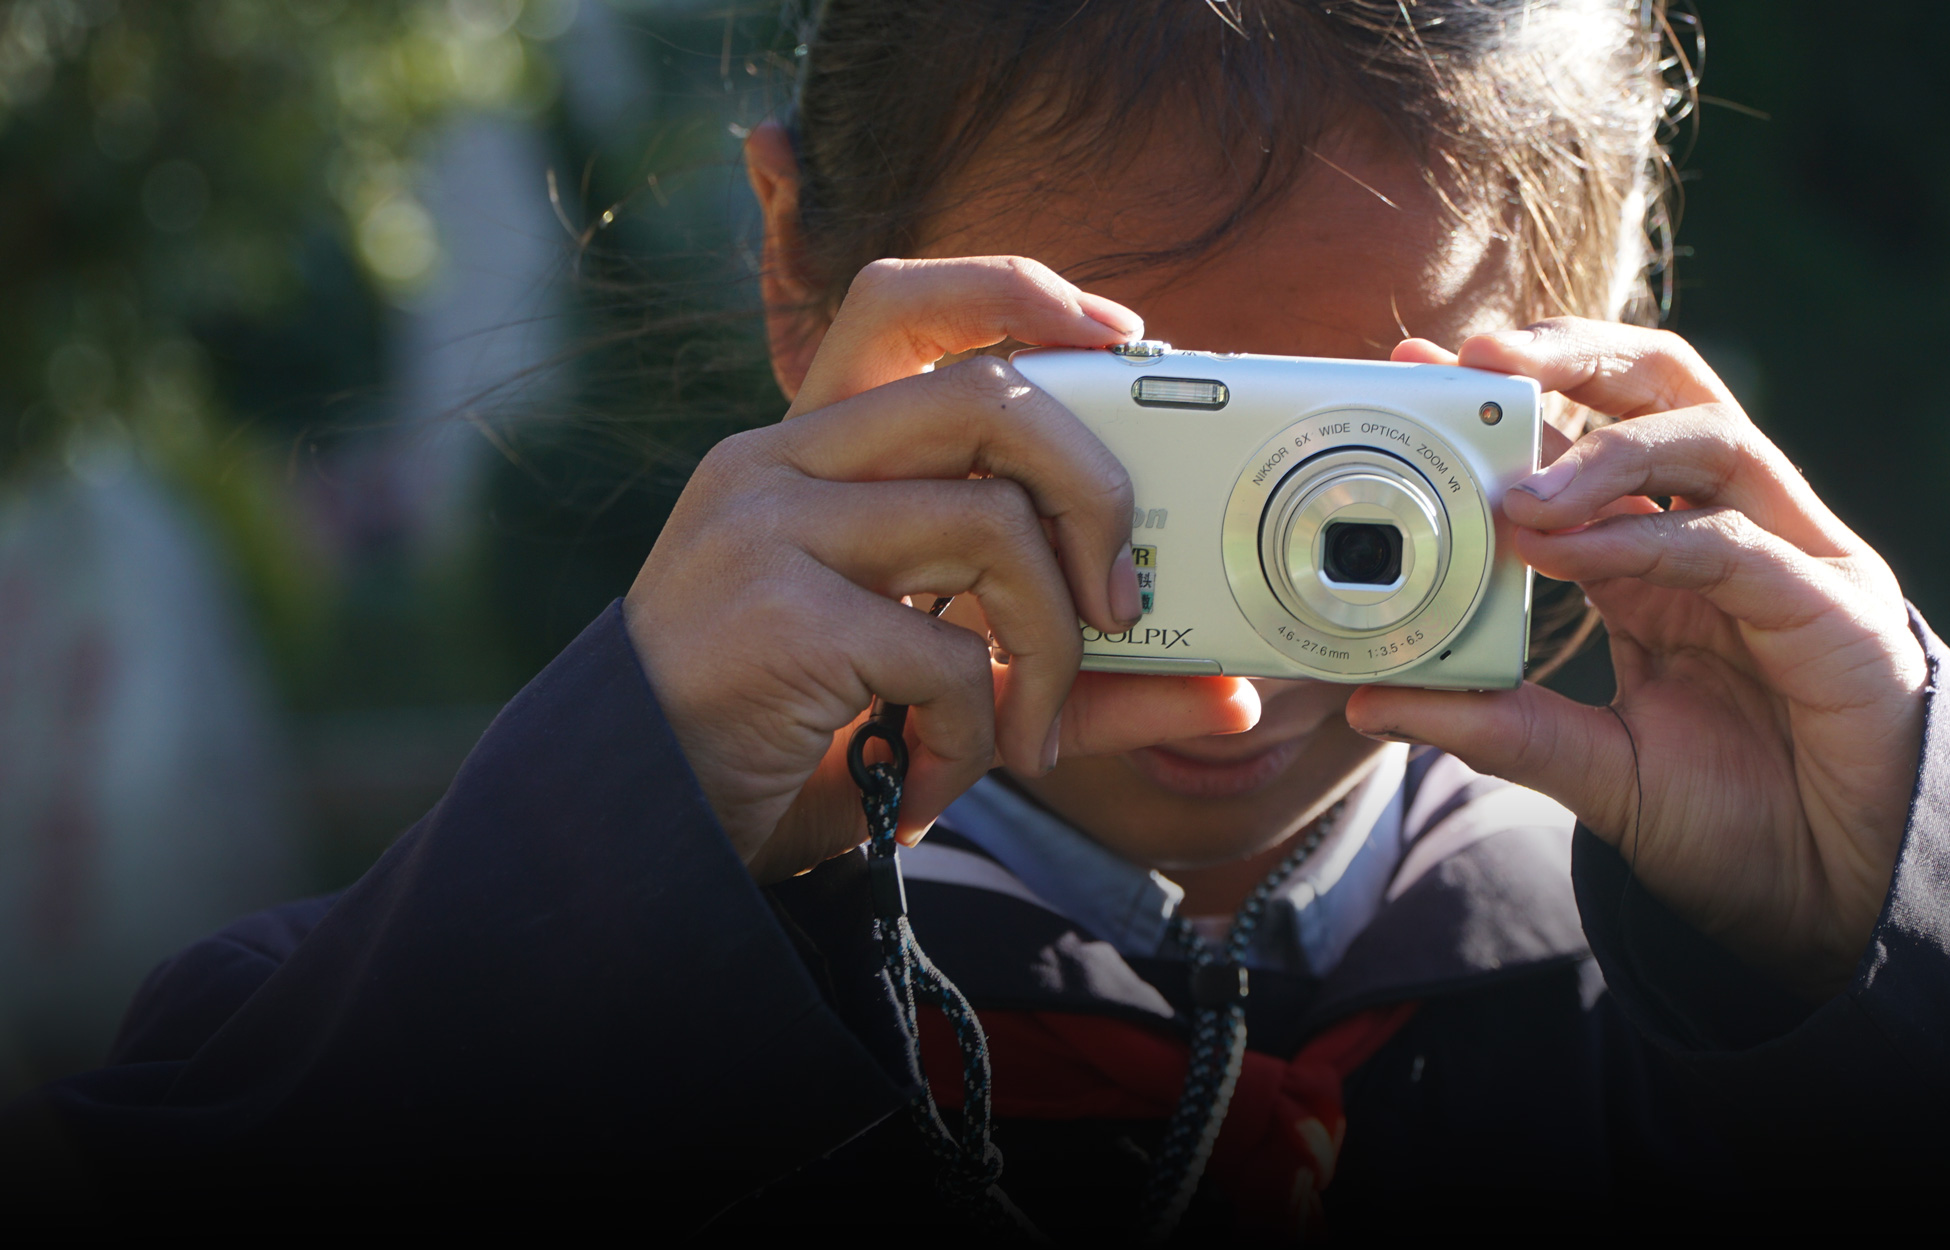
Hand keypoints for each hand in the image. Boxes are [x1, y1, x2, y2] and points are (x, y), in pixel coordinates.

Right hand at [624, 257, 1258, 881]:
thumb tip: (1231, 690)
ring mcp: (767, 531)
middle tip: (1124, 598)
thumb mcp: (937, 685)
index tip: (1120, 339)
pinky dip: (978, 732)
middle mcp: (776, 465)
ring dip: (1053, 645)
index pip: (899, 303)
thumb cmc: (789, 744)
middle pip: (988, 394)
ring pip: (991, 524)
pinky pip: (951, 655)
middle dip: (1097, 489)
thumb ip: (1069, 670)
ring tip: (1030, 731)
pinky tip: (941, 773)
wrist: (644, 838)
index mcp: (806, 455)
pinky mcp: (778, 615)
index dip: (1017, 291)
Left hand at [1346, 321, 1928, 996]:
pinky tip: (1572, 552)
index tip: (1419, 363)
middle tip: (1474, 355)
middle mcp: (1732, 531)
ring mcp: (1795, 557)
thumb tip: (1370, 700)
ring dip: (1604, 451)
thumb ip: (1498, 727)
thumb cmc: (1739, 820)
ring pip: (1710, 438)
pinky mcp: (1838, 606)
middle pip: (1664, 389)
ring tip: (1514, 494)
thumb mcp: (1595, 769)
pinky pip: (1737, 545)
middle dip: (1572, 354)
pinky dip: (1648, 539)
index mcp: (1668, 556)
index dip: (1515, 391)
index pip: (1592, 432)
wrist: (1842, 897)